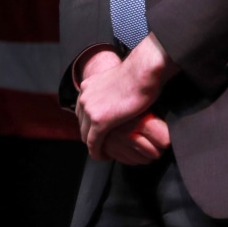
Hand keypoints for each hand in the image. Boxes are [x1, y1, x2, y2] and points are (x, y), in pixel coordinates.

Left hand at [75, 34, 177, 159]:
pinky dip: (97, 152)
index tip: (100, 131)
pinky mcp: (99, 122)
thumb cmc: (140, 72)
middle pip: (82, 123)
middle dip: (90, 135)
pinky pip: (94, 143)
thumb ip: (111, 89)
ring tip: (104, 151)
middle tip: (102, 143)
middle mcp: (84, 97)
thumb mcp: (118, 79)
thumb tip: (119, 95)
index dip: (90, 123)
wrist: (145, 70)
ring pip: (86, 135)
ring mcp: (90, 109)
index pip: (83, 110)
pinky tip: (104, 156)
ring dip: (94, 145)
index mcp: (87, 85)